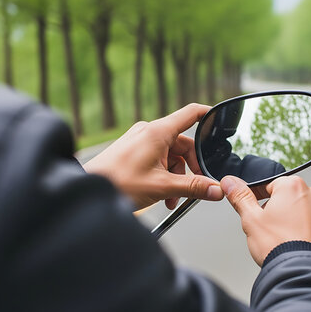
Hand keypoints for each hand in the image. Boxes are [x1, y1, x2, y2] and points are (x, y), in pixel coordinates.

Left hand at [84, 104, 224, 209]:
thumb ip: (193, 187)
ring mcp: (140, 141)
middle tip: (194, 187)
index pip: (191, 113)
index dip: (209, 115)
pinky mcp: (133, 152)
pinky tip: (162, 195)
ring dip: (176, 177)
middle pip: (183, 145)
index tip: (222, 120)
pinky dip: (164, 176)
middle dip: (190, 169)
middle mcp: (149, 132)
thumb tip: (215, 189)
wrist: (89, 190)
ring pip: (170, 156)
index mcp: (158, 132)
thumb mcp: (162, 187)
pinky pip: (157, 160)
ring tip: (172, 198)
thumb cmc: (116, 183)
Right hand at [221, 175, 310, 265]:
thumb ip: (240, 197)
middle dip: (282, 210)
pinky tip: (302, 245)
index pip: (272, 186)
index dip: (261, 199)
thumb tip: (230, 183)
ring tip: (288, 240)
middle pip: (292, 198)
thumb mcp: (251, 220)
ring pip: (309, 213)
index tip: (258, 211)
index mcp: (293, 187)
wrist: (303, 274)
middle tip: (272, 230)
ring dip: (299, 221)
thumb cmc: (279, 247)